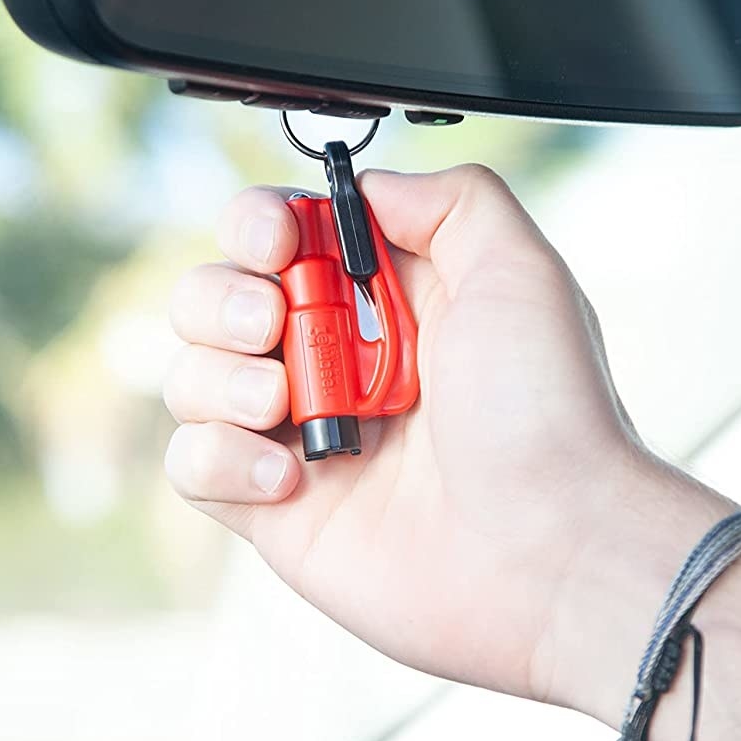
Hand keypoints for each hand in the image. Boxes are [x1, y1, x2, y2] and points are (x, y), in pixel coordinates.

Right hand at [163, 166, 726, 712]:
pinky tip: (288, 477)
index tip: (277, 240)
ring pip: (193, 376)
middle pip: (216, 296)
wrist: (549, 552)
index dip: (260, 224)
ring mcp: (303, 437)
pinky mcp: (275, 511)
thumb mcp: (520, 270)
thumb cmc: (546, 416)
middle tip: (271, 324)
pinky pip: (191, 465)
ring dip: (218, 377)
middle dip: (222, 298)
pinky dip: (218, 459)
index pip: (282, 236)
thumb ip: (450, 200)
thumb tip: (366, 189)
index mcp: (390, 301)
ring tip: (284, 406)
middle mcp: (338, 362)